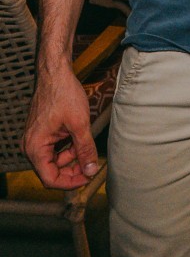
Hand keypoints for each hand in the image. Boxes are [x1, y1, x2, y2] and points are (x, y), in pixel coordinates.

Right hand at [23, 67, 98, 188]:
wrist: (55, 73)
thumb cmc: (63, 94)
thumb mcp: (80, 124)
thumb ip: (85, 149)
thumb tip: (91, 170)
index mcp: (36, 147)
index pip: (50, 179)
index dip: (70, 183)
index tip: (87, 178)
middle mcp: (31, 146)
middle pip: (51, 171)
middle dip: (72, 170)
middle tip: (91, 165)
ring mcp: (35, 140)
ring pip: (54, 160)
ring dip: (71, 158)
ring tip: (86, 148)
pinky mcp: (41, 133)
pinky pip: (53, 149)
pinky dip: (67, 148)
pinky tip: (78, 140)